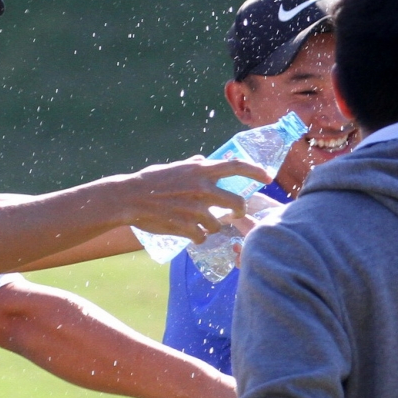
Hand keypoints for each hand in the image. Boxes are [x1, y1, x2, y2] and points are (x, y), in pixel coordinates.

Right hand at [122, 157, 268, 241]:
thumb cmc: (150, 180)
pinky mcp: (187, 227)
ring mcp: (196, 209)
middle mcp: (203, 188)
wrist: (129, 198)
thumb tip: (204, 159)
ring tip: (199, 224)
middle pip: (238, 204)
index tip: (269, 177)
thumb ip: (193, 165)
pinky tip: (189, 233)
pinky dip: (197, 238)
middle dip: (240, 212)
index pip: (237, 166)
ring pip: (218, 225)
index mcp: (201, 170)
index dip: (256, 172)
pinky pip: (202, 237)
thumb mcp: (176, 167)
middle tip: (236, 214)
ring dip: (211, 227)